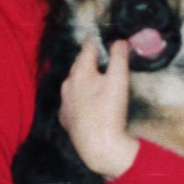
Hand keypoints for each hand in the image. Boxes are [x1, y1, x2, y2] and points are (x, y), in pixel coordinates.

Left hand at [59, 39, 139, 178]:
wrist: (97, 146)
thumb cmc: (109, 111)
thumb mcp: (119, 80)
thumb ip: (119, 57)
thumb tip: (119, 41)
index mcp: (80, 72)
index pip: (87, 48)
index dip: (96, 41)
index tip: (100, 37)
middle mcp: (67, 84)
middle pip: (79, 66)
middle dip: (89, 61)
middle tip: (100, 58)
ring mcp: (64, 102)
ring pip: (73, 84)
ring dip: (83, 80)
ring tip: (95, 80)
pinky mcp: (65, 118)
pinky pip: (72, 102)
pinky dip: (79, 98)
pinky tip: (88, 103)